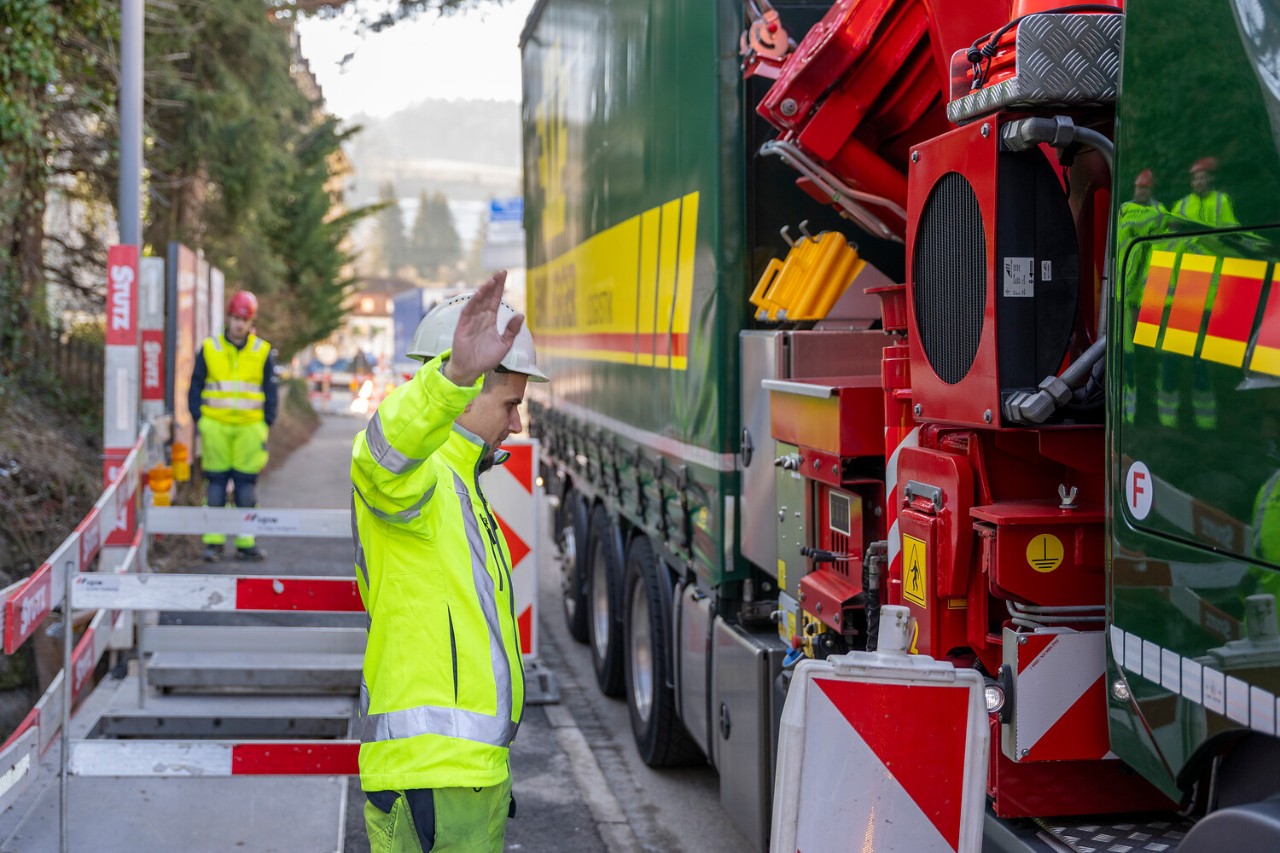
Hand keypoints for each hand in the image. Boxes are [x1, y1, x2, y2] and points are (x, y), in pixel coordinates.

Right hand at [442, 270, 523, 386]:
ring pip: (478, 302)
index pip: (495, 300)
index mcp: (490, 320)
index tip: (504, 275)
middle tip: (501, 272)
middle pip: (487, 297)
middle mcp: (480, 317)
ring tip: (492, 280)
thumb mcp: (504, 344)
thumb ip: (511, 330)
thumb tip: (521, 315)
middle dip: (493, 285)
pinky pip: (468, 312)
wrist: (471, 371)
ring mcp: (471, 321)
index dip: (499, 288)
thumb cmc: (486, 358)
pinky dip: (473, 302)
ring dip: (484, 291)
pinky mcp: (463, 327)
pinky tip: (479, 294)